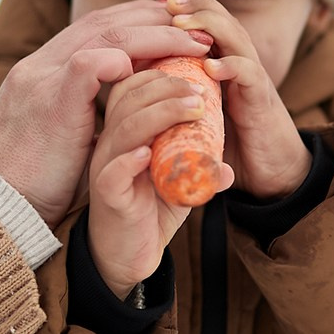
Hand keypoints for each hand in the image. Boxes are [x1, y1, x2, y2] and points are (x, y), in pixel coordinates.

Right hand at [0, 0, 210, 226]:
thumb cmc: (35, 182)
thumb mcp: (61, 134)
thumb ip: (86, 111)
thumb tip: (125, 105)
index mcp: (41, 71)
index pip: (93, 28)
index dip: (135, 20)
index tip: (171, 22)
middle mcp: (39, 66)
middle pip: (103, 21)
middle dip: (152, 17)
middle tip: (194, 23)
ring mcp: (42, 80)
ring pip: (104, 35)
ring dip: (156, 36)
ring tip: (194, 44)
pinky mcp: (51, 102)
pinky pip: (90, 66)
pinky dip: (124, 60)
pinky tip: (155, 67)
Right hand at [87, 70, 234, 300]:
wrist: (128, 259)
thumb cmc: (149, 213)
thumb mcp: (179, 185)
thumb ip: (198, 171)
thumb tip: (228, 167)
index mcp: (123, 133)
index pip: (133, 88)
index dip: (161, 74)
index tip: (196, 75)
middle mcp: (109, 145)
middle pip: (128, 100)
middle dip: (166, 87)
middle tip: (201, 91)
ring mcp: (105, 169)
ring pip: (123, 129)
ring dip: (160, 114)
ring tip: (193, 109)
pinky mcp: (107, 197)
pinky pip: (112, 173)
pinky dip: (131, 159)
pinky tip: (150, 152)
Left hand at [167, 0, 310, 200]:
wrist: (271, 173)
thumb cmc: (228, 142)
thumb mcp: (197, 111)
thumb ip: (175, 95)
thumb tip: (131, 87)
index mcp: (223, 61)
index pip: (207, 21)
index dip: (184, 9)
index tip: (155, 5)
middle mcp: (239, 63)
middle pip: (222, 19)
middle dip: (195, 7)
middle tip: (169, 3)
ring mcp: (252, 80)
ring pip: (236, 38)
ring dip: (209, 26)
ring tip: (181, 24)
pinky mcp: (262, 102)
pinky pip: (251, 75)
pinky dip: (232, 67)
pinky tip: (211, 67)